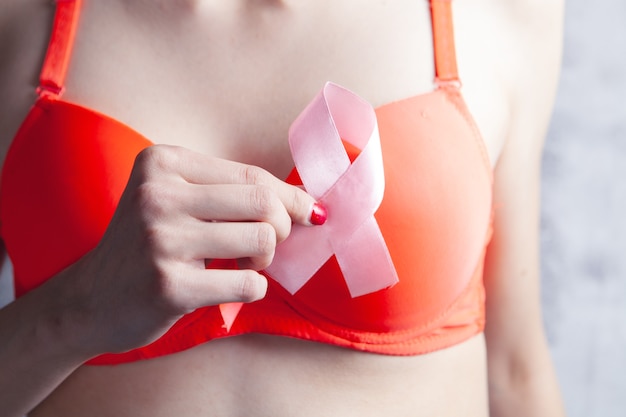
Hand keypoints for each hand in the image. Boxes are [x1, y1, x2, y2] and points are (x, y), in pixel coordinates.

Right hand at [57, 145, 319, 356]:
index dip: (290, 197)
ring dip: (265, 259)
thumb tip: (312, 204)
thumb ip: (233, 193)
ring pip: (262, 240)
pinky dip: (253, 288)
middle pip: (263, 203)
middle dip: (282, 227)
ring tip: (242, 264)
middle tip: (265, 244)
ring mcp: (161, 241)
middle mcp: (157, 195)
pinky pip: (249, 283)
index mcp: (162, 162)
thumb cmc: (148, 245)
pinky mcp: (169, 286)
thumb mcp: (177, 201)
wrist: (90, 300)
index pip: (251, 175)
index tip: (310, 212)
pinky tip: (230, 287)